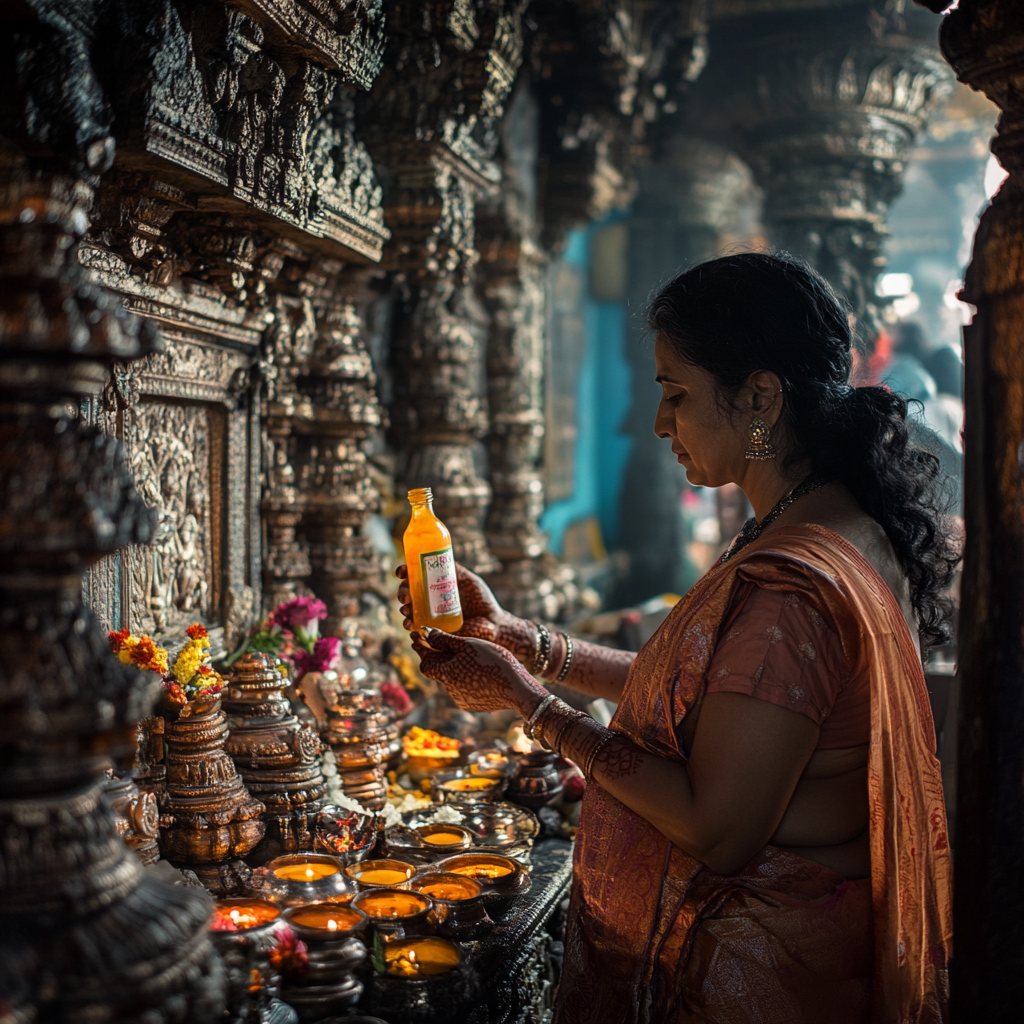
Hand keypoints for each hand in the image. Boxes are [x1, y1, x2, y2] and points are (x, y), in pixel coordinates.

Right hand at [395, 563, 537, 664]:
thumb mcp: (469, 581)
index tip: (401, 571)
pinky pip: (417, 630)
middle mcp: (429, 601)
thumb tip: (443, 556)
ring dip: (403, 610)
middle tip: (405, 595)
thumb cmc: (482, 601)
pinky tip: (410, 625)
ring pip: (409, 612)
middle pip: (408, 594)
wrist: (493, 624)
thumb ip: (456, 570)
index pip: (414, 577)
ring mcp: (430, 617)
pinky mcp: (434, 632)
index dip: (404, 573)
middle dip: (402, 593)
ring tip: (406, 610)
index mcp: (435, 586)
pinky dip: (410, 626)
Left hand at [410, 628, 545, 714]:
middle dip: (439, 656)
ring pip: (452, 679)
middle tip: (443, 642)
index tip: (417, 637)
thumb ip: (444, 639)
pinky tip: (479, 669)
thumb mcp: (468, 644)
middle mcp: (450, 690)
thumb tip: (426, 632)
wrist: (517, 688)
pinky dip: (467, 677)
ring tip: (468, 655)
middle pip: (438, 670)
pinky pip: (464, 688)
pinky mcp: (474, 704)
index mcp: (446, 674)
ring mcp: (462, 699)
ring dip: (454, 667)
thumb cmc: (492, 661)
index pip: (425, 662)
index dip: (421, 649)